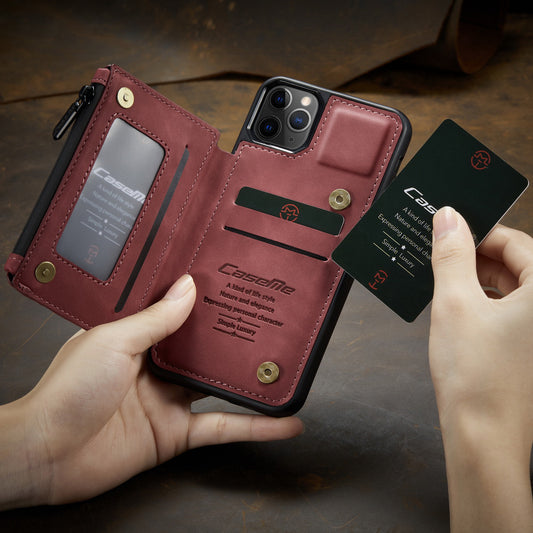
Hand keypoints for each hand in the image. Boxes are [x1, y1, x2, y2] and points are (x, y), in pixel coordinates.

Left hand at [0, 275, 302, 509]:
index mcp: (135, 337)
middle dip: (232, 335)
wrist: (48, 454)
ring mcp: (168, 400)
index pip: (175, 312)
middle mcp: (155, 367)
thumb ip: (155, 318)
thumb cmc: (68, 390)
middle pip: (203, 348)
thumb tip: (188, 286)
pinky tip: (283, 425)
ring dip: (249, 380)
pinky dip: (254, 428)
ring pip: (219, 386)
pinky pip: (223, 428)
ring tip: (283, 365)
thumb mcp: (114, 340)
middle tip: (265, 316)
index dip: (201, 298)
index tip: (229, 281)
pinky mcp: (178, 433)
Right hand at [429, 207, 532, 531]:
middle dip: (475, 256)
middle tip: (440, 255)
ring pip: (510, 287)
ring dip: (476, 279)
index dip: (479, 232)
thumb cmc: (475, 374)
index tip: (448, 232)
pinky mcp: (528, 347)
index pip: (516, 241)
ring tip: (442, 281)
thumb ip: (452, 254)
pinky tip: (456, 306)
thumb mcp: (454, 302)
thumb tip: (448, 217)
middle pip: (515, 263)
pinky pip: (507, 310)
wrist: (483, 436)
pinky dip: (482, 301)